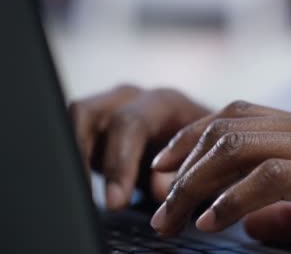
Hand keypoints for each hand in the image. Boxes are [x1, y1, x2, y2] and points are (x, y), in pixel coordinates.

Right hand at [69, 85, 208, 208]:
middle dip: (86, 159)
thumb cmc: (208, 152)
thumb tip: (161, 189)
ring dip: (75, 156)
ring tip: (80, 193)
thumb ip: (184, 173)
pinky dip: (74, 158)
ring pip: (76, 119)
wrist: (207, 143)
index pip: (131, 122)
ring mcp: (111, 107)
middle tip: (92, 198)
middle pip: (92, 114)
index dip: (119, 163)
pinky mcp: (97, 124)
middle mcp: (134, 99)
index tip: (117, 200)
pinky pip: (72, 133)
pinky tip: (81, 185)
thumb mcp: (205, 163)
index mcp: (164, 102)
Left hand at [149, 102, 290, 252]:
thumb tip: (250, 223)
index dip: (196, 137)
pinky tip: (214, 224)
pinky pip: (273, 177)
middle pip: (231, 124)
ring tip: (172, 216)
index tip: (166, 170)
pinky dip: (235, 199)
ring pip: (243, 144)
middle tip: (156, 198)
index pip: (242, 117)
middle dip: (184, 160)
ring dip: (198, 182)